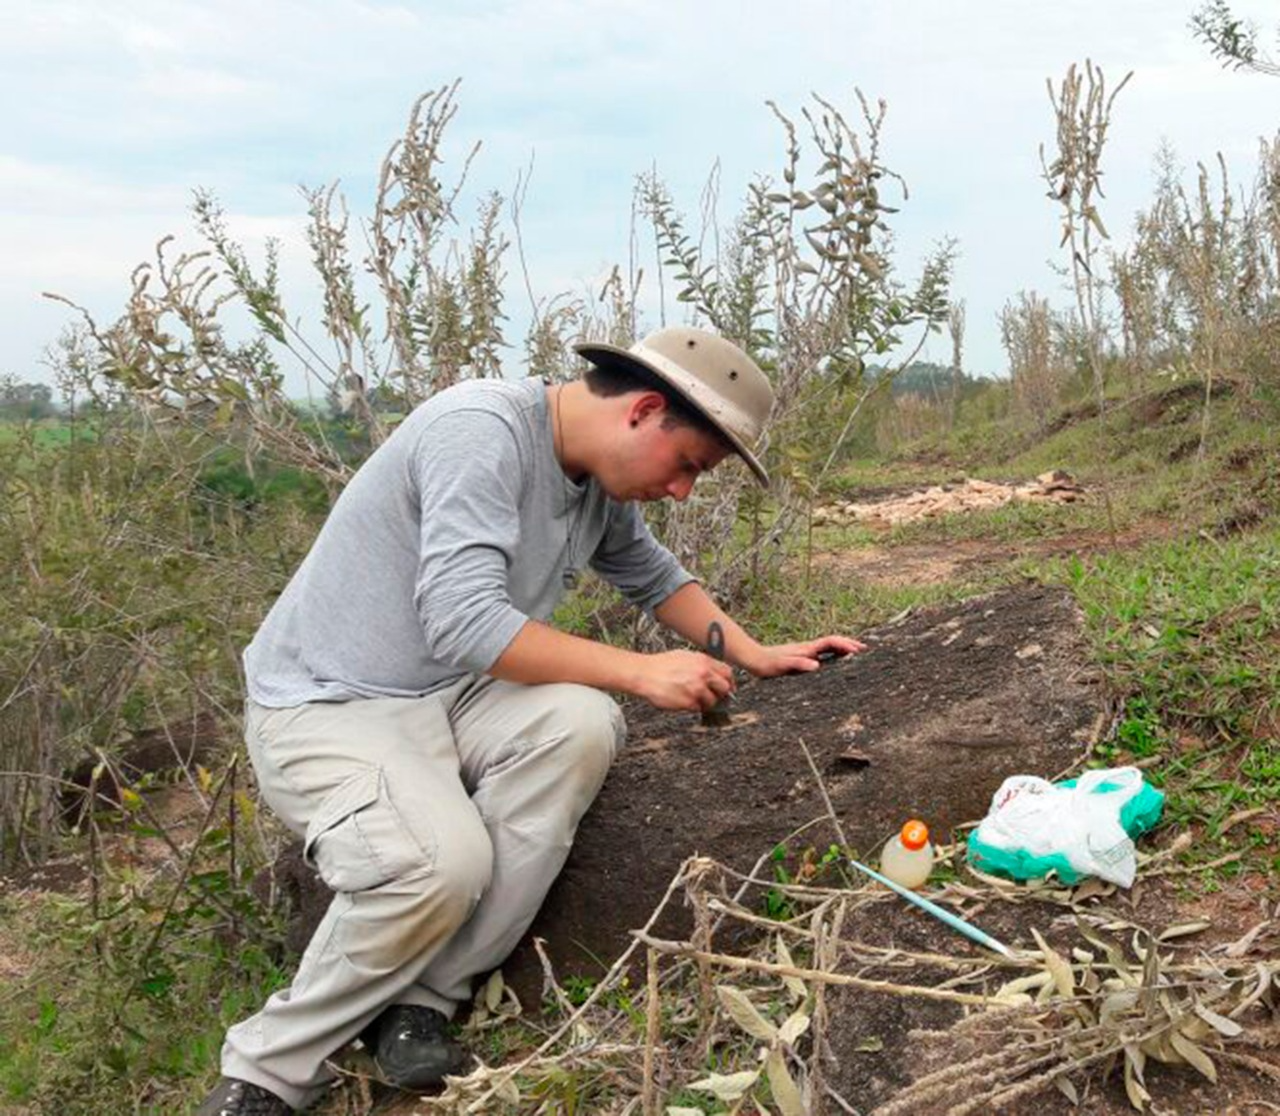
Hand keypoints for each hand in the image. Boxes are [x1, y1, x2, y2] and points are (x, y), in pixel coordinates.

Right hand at [636, 649, 734, 711]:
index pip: (727, 673)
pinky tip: (682, 699)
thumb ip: (702, 664)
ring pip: (712, 702)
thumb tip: (713, 673)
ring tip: (691, 697)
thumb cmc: (661, 665)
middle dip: (720, 694)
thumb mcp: (685, 656)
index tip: (727, 687)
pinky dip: (692, 707)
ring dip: (704, 702)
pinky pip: (698, 708)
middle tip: (713, 696)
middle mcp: (703, 674)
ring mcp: (696, 689)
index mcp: (703, 661)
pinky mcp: (688, 702)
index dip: (728, 682)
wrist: (644, 674)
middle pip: (724, 689)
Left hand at [745, 635, 867, 677]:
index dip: (845, 644)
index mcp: (806, 649)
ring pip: (828, 646)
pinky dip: (833, 653)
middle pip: (832, 641)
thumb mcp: (781, 666)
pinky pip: (822, 652)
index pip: (830, 642)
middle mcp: (807, 647)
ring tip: (856, 653)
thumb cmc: (766, 665)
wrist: (752, 659)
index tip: (858, 650)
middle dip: (849, 644)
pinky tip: (835, 660)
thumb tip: (816, 665)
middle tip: (865, 649)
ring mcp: (804, 651)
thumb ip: (798, 664)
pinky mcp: (800, 656)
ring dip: (843, 647)